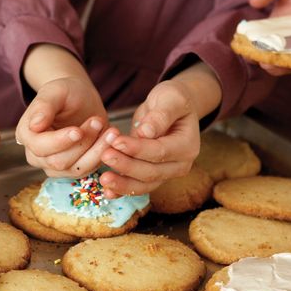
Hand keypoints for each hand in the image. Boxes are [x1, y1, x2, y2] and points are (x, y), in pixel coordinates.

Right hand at [15, 77, 109, 178]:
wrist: (79, 99)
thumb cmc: (65, 92)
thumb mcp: (54, 91)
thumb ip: (44, 106)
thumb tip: (34, 125)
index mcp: (27, 135)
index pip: (40, 147)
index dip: (60, 141)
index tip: (78, 130)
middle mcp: (36, 155)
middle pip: (59, 161)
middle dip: (82, 143)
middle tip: (98, 121)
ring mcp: (54, 166)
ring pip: (76, 169)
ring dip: (96, 151)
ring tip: (110, 130)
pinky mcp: (73, 169)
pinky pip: (88, 170)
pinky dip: (101, 155)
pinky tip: (110, 138)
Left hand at [98, 80, 199, 197]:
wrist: (170, 107)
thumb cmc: (172, 99)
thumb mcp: (170, 98)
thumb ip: (160, 115)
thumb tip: (146, 132)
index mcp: (187, 145)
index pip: (160, 151)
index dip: (138, 149)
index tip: (116, 141)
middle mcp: (180, 164)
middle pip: (152, 172)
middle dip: (126, 166)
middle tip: (104, 156)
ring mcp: (167, 173)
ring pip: (144, 185)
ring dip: (123, 184)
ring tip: (103, 178)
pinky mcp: (153, 176)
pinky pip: (138, 187)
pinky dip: (122, 191)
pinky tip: (106, 192)